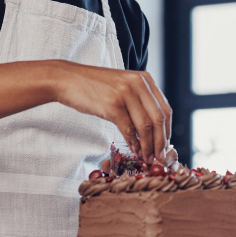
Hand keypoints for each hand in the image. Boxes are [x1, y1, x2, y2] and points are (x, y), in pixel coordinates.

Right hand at [52, 62, 171, 161]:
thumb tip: (155, 129)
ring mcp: (125, 93)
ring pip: (146, 126)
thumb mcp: (123, 85)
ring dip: (148, 146)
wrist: (67, 79)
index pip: (165, 108)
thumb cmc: (94, 86)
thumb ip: (139, 100)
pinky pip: (129, 129)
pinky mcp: (112, 105)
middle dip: (161, 142)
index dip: (168, 130)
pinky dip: (133, 143)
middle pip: (159, 119)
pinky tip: (134, 150)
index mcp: (144, 79)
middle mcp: (138, 84)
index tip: (166, 146)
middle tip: (160, 157)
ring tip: (147, 157)